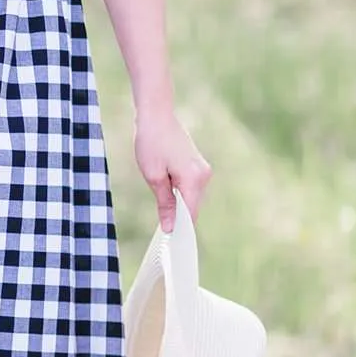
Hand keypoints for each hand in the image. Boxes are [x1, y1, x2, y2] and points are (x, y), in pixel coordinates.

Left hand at [133, 106, 211, 230]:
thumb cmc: (151, 143)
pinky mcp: (197, 166)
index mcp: (194, 179)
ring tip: (159, 197)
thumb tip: (170, 227)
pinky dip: (179, 192)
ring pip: (191, 197)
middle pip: (192, 207)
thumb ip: (164, 204)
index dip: (180, 228)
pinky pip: (190, 187)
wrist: (156, 116)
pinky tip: (165, 187)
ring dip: (177, 202)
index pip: (191, 214)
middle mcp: (204, 176)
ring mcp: (203, 170)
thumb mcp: (153, 177)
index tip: (168, 240)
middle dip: (178, 216)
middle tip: (159, 223)